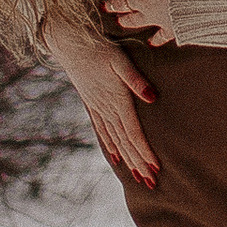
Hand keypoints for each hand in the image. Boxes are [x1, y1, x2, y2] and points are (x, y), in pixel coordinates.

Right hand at [43, 14, 157, 185]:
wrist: (71, 44)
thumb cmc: (99, 48)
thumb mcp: (120, 59)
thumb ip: (136, 80)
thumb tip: (152, 98)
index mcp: (116, 99)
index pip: (133, 132)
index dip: (144, 151)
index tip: (155, 167)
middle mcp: (106, 109)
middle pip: (125, 142)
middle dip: (139, 162)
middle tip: (151, 183)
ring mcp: (98, 109)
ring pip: (115, 140)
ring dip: (128, 159)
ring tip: (139, 176)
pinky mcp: (93, 105)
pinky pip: (102, 131)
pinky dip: (110, 147)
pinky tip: (117, 159)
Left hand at [101, 0, 179, 47]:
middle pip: (124, 3)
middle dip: (113, 4)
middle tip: (104, 6)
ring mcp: (159, 15)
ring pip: (136, 20)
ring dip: (127, 21)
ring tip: (119, 22)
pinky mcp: (173, 26)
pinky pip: (161, 35)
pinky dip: (155, 39)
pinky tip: (151, 42)